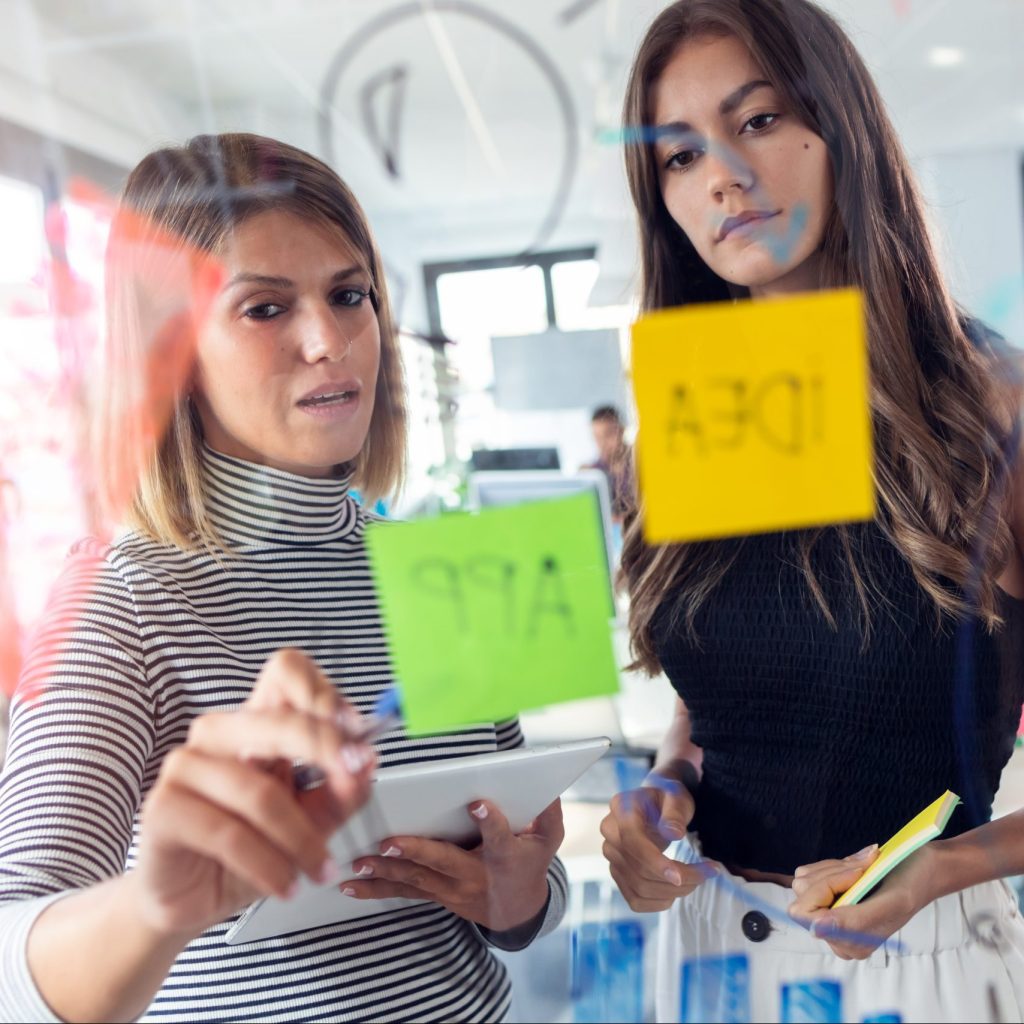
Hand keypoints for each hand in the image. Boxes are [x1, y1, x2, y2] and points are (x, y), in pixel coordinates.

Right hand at [136, 648, 374, 936]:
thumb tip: (367, 761)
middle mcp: (220, 733)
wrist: (195, 899)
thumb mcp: (313, 819)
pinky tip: (285, 884)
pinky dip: (268, 866)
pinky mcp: (163, 807)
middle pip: (276, 718)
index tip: (358, 731)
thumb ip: (342, 790)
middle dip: (324, 746)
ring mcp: (186, 765)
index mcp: (258, 722)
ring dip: (301, 839)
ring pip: (259, 792)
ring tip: (320, 869)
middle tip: (355, 775)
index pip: (288, 673)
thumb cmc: (254, 848)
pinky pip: (228, 834)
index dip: (324, 694)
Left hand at [340, 798, 563, 931]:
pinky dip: (376, 889)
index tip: (478, 803)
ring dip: (385, 872)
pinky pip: (403, 892)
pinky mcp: (435, 894)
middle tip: (388, 843)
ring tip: (359, 863)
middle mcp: (474, 875)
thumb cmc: (530, 863)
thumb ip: (549, 812)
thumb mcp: (549, 839)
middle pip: (443, 862)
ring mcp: (451, 890)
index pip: (499, 838)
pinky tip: (350, 886)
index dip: (491, 822)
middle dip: (415, 852)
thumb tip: (547, 785)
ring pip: (416, 880)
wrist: (517, 912)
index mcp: (504, 857)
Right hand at [599, 770, 707, 911]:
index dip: (656, 863)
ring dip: (672, 893)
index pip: (633, 842)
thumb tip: (673, 834)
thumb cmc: (667, 798)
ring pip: (639, 888)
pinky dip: (659, 903)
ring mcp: (612, 855)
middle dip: (676, 880)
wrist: (654, 804)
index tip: (681, 877)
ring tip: (696, 880)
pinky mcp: (618, 872)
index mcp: (621, 809)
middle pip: (639, 870)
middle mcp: (610, 833)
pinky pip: (635, 899)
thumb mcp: (676, 797)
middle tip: (706, 873)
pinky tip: (676, 891)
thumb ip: (675, 813)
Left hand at [789, 843, 935, 958]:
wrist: (922, 870)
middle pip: (803, 895)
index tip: (858, 874)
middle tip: (864, 868)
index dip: (828, 886)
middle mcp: (835, 934)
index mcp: (850, 944)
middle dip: (833, 874)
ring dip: (835, 868)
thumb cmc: (912, 886)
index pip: (807, 914)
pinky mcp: (827, 895)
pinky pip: (810, 872)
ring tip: (864, 869)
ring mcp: (829, 914)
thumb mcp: (890, 904)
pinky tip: (857, 867)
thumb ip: (853, 921)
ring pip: (805, 880)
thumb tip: (815, 929)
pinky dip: (832, 864)